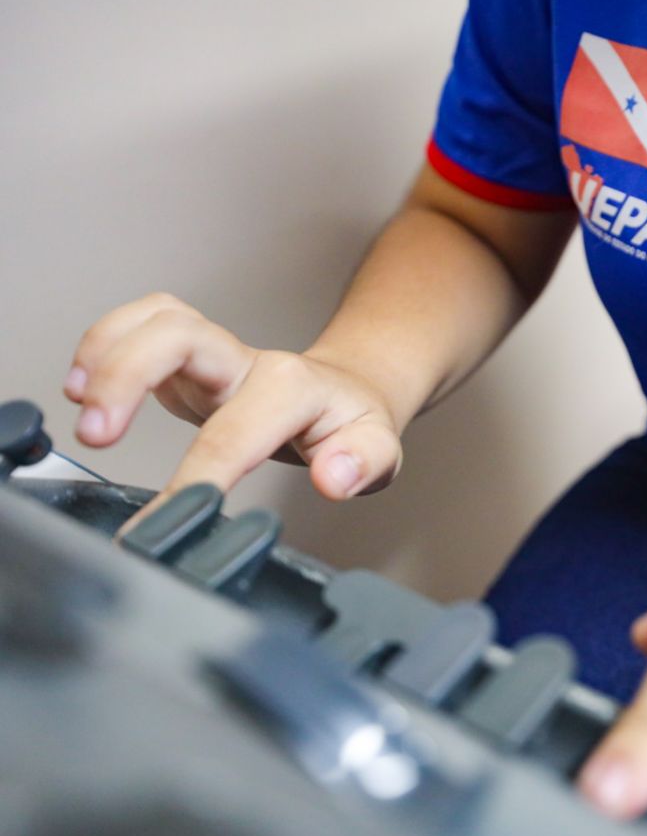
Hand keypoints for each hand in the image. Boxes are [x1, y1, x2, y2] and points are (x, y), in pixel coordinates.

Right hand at [65, 293, 403, 518]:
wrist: (349, 393)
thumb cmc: (353, 425)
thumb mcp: (379, 452)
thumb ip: (361, 463)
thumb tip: (333, 477)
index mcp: (292, 389)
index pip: (235, 430)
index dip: (199, 474)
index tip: (171, 515)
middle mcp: (246, 362)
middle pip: (180, 335)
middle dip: (128, 376)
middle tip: (96, 437)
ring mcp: (213, 356)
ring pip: (155, 319)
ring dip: (106, 350)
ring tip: (79, 401)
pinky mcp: (187, 359)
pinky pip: (139, 328)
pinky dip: (103, 345)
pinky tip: (83, 387)